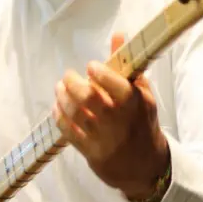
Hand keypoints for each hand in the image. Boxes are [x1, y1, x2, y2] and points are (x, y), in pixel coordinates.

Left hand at [53, 33, 169, 199]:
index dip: (100, 73)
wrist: (144, 166)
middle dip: (73, 83)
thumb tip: (118, 35)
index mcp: (135, 104)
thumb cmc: (141, 122)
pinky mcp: (90, 152)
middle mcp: (118, 121)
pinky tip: (58, 107)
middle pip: (88, 97)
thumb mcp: (142, 94)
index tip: (91, 66)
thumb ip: (127, 66)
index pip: (116, 84)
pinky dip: (59, 116)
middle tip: (68, 76)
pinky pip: (68, 132)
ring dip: (62, 97)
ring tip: (60, 88)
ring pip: (75, 114)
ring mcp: (103, 138)